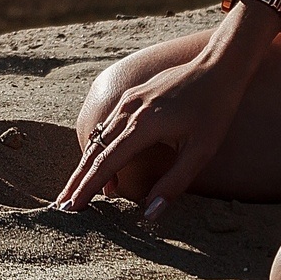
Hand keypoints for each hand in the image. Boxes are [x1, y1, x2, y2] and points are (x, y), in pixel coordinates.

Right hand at [53, 55, 251, 222]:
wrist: (219, 66)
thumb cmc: (215, 111)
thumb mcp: (202, 151)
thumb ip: (175, 183)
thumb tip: (149, 213)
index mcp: (143, 126)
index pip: (106, 164)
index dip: (87, 188)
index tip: (71, 208)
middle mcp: (128, 111)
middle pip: (94, 151)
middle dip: (77, 180)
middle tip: (61, 205)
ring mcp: (128, 100)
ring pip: (98, 137)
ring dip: (87, 165)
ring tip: (77, 190)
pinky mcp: (133, 95)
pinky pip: (107, 125)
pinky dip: (99, 147)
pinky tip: (102, 162)